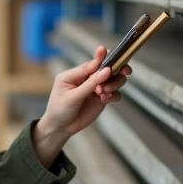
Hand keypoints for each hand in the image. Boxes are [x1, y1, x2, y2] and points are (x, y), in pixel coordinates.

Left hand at [32, 46, 130, 166]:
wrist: (60, 128)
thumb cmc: (59, 109)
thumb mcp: (72, 96)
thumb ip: (90, 83)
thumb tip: (107, 70)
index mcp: (75, 74)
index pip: (92, 63)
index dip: (103, 58)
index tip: (112, 55)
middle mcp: (87, 78)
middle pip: (107, 68)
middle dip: (116, 70)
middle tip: (122, 72)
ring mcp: (95, 88)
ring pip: (114, 79)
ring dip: (114, 84)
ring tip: (104, 92)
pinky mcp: (101, 98)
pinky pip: (115, 93)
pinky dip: (114, 95)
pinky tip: (105, 100)